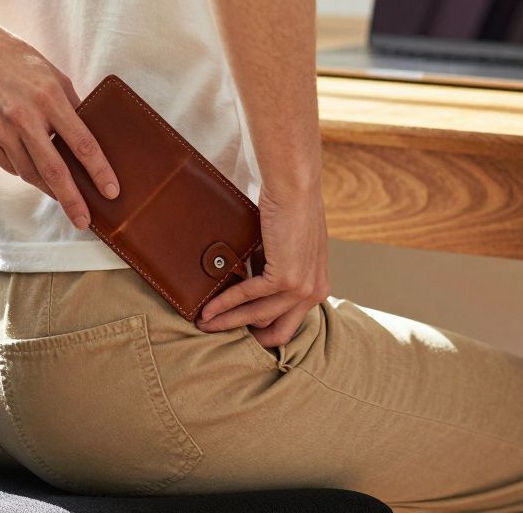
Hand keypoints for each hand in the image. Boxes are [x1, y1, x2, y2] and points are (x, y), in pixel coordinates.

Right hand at [0, 13, 119, 228]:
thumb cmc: (13, 57)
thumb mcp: (50, 73)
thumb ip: (69, 103)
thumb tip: (86, 136)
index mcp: (48, 97)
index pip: (82, 143)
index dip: (99, 171)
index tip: (111, 191)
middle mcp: (23, 116)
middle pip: (54, 171)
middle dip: (73, 200)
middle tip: (86, 221)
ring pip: (29, 172)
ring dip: (49, 188)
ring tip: (64, 197)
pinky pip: (9, 164)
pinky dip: (24, 169)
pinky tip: (34, 170)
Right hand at [195, 183, 329, 346]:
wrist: (294, 188)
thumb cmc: (288, 210)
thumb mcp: (286, 250)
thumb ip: (272, 272)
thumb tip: (245, 287)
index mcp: (318, 288)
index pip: (288, 325)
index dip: (260, 332)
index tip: (235, 330)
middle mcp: (315, 293)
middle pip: (275, 331)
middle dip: (242, 334)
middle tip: (215, 332)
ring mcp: (302, 287)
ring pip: (259, 318)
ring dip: (228, 322)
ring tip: (204, 323)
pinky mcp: (286, 278)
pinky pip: (249, 296)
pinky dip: (225, 303)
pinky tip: (208, 308)